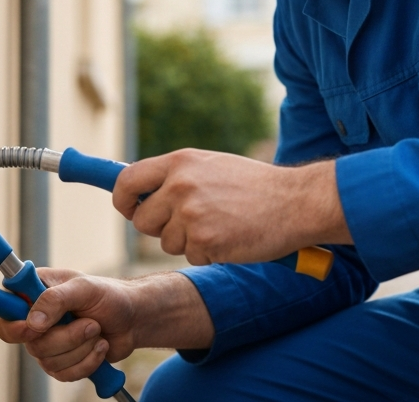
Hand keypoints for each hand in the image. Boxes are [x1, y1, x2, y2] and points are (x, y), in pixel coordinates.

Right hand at [0, 269, 136, 381]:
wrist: (132, 319)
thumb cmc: (108, 296)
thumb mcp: (84, 288)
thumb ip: (56, 299)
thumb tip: (32, 322)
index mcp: (33, 294)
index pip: (5, 314)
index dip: (15, 327)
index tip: (33, 329)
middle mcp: (35, 320)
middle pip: (32, 344)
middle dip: (67, 337)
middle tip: (91, 323)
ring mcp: (47, 344)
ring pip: (49, 362)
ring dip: (82, 348)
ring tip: (98, 330)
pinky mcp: (62, 363)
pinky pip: (65, 374)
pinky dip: (88, 362)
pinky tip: (100, 347)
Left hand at [112, 149, 350, 264]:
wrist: (295, 201)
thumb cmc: (255, 186)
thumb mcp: (211, 167)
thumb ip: (177, 176)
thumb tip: (139, 193)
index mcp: (180, 162)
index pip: (127, 180)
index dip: (123, 200)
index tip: (129, 210)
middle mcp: (180, 185)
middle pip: (142, 220)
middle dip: (160, 229)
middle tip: (189, 225)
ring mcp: (191, 213)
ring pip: (167, 243)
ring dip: (188, 243)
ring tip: (220, 226)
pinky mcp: (205, 240)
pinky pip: (192, 257)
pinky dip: (209, 254)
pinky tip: (231, 238)